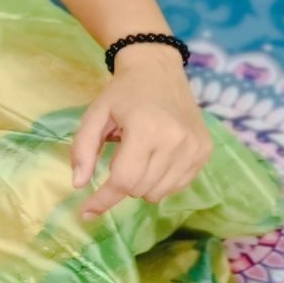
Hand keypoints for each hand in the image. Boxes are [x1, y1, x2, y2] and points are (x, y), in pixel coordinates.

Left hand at [71, 49, 212, 220]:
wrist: (158, 70)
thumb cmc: (122, 93)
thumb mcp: (94, 115)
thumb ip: (83, 149)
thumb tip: (79, 185)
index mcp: (147, 129)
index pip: (124, 180)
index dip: (103, 199)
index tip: (86, 212)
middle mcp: (176, 141)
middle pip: (139, 189)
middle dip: (122, 184)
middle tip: (120, 158)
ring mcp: (194, 147)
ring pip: (159, 193)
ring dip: (141, 185)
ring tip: (139, 155)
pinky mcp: (205, 151)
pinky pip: (178, 186)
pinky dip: (161, 182)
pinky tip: (156, 158)